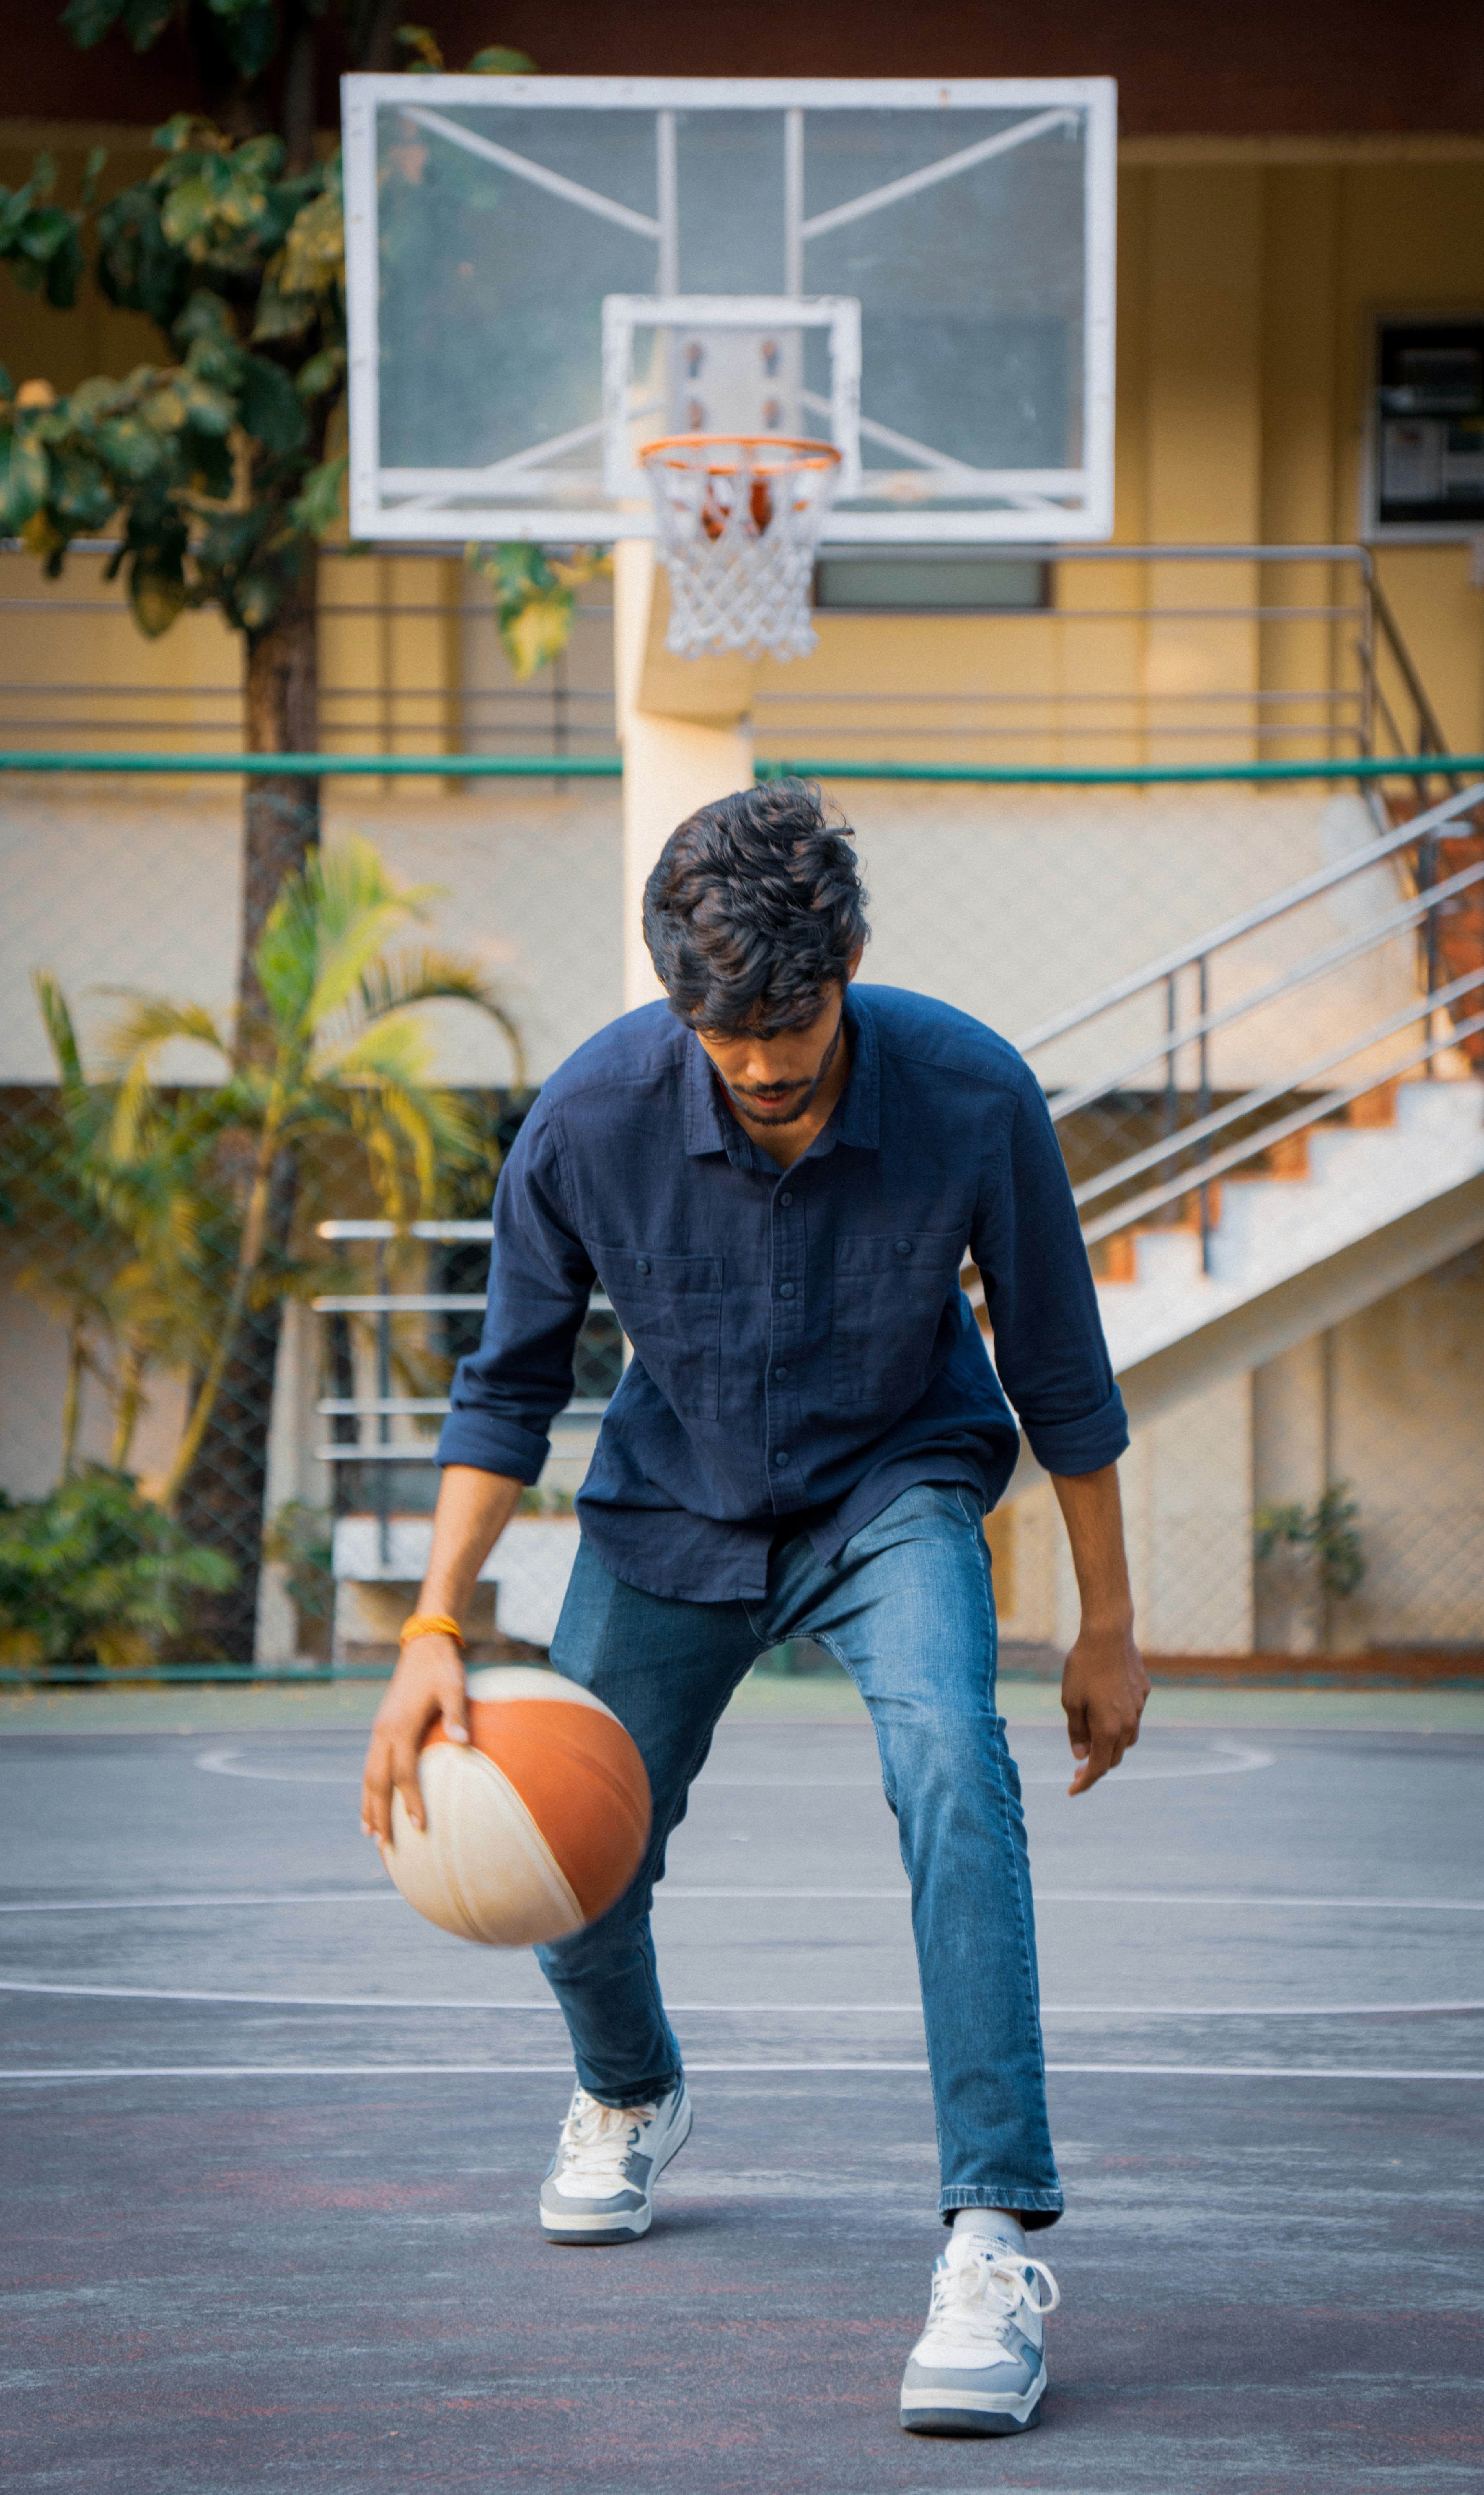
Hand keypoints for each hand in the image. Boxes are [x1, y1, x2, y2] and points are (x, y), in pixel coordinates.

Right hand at [360, 1634, 468, 1842]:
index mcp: (400, 1726)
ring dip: (368, 1805)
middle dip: (378, 1814)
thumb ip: (458, 1715)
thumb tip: (466, 1743)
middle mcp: (383, 1731)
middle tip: (384, 1846)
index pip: (403, 1772)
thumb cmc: (443, 1668)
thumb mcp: (454, 1687)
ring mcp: (379, 1730)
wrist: (424, 1647)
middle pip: (376, 1781)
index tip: (418, 1825)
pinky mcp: (381, 1728)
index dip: (410, 1799)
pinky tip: (374, 1801)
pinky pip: (371, 1764)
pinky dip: (370, 1787)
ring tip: (371, 1834)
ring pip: (368, 1775)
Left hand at [1061, 1617, 1148, 1796]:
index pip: (1098, 1767)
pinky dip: (1119, 1723)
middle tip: (1077, 1768)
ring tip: (1092, 1740)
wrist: (1109, 1634)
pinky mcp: (1143, 1693)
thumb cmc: (1083, 1666)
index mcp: (1108, 1729)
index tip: (1071, 1791)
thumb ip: (1077, 1732)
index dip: (1085, 1783)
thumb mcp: (1070, 1701)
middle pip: (1114, 1757)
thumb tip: (1081, 1756)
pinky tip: (1105, 1708)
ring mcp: (1139, 1708)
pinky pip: (1132, 1717)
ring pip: (1126, 1740)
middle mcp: (1128, 1723)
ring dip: (1110, 1746)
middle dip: (1096, 1767)